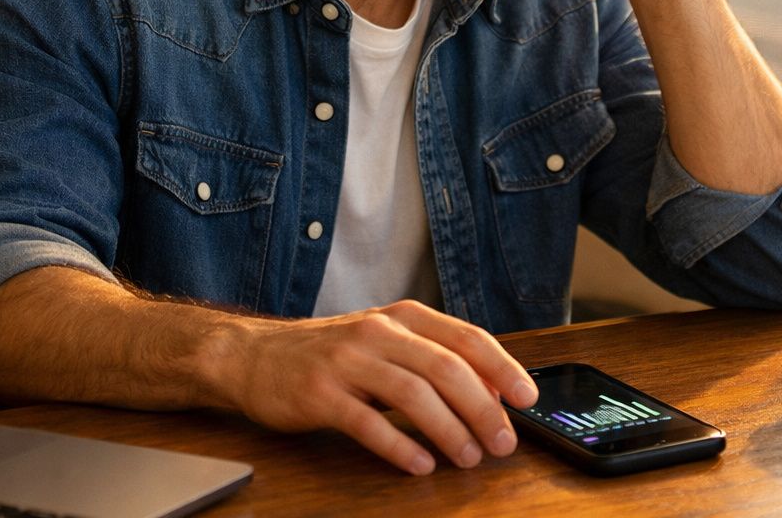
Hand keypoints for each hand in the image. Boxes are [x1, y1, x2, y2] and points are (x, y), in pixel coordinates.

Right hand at [225, 300, 538, 474]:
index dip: (502, 368)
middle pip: (446, 369)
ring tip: (468, 457)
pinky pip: (368, 423)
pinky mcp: (320, 394)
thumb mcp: (386, 343)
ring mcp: (347, 361)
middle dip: (482, 409)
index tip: (527, 398)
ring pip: (413, 395)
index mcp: (402, 317)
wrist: (255, 356)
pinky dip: (399, 446)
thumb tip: (491, 390)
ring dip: (449, 430)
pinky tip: (420, 464)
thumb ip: (433, 359)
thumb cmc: (331, 353)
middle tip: (502, 442)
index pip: (466, 338)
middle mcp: (378, 332)